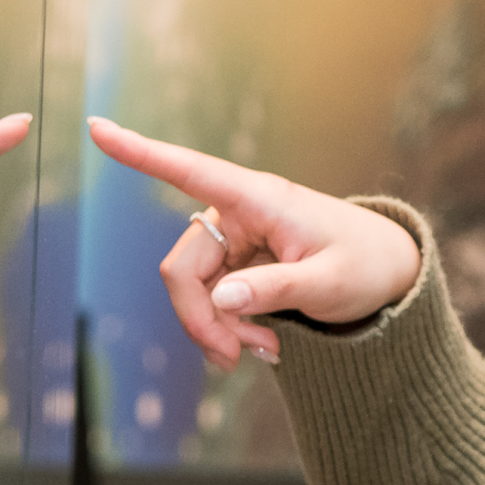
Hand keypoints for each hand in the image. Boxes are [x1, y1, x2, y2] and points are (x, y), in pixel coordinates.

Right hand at [86, 117, 423, 371]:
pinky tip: (259, 344)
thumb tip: (221, 298)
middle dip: (201, 319)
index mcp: (259, 198)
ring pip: (193, 290)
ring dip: (217, 329)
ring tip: (264, 350)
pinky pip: (210, 299)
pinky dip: (227, 328)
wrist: (388, 274)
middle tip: (236, 358)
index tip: (96, 127)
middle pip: (183, 268)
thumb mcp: (329, 284)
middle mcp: (238, 213)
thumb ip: (276, 290)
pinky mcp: (239, 263)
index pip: (188, 169)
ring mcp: (236, 238)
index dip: (139, 151)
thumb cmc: (365, 267)